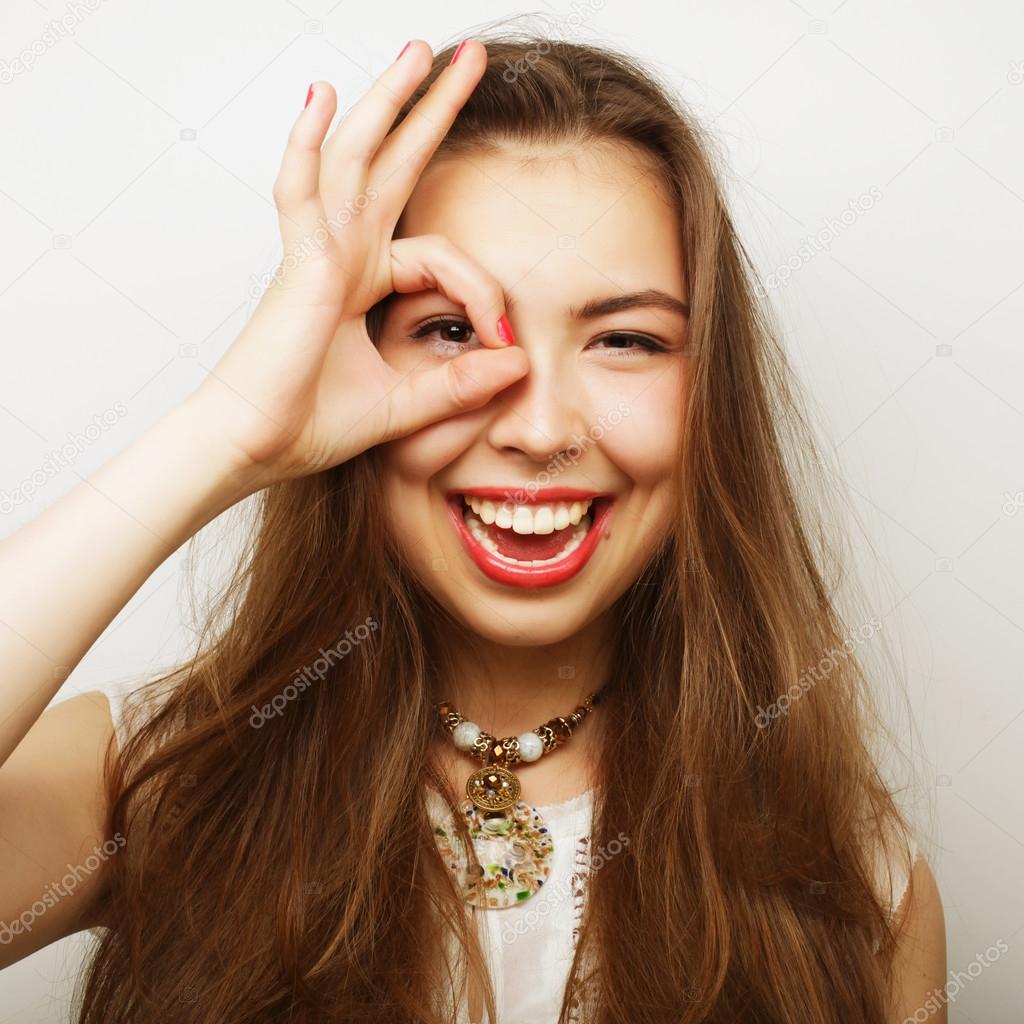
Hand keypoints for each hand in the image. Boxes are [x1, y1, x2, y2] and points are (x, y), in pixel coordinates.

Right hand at [184, 39, 527, 487]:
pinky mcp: (299, 267)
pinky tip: (322, 97)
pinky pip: (302, 194)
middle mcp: (343, 257)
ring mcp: (319, 254)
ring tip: (420, 53)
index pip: (441, 257)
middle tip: (466, 60)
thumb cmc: (308, 425)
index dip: (482, 291)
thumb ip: (461, 384)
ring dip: (386, 103)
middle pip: (393, 168)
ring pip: (356, 161)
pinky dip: (308, 147)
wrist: (254, 448)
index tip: (506, 339)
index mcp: (364, 283)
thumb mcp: (405, 404)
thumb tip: (520, 361)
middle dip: (429, 112)